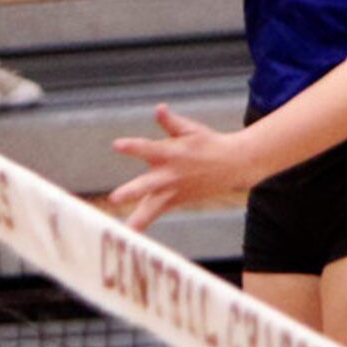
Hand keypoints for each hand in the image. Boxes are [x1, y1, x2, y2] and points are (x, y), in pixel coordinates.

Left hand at [110, 103, 256, 229]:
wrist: (233, 165)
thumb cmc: (207, 142)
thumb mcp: (190, 129)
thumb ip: (170, 121)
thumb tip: (158, 108)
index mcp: (171, 153)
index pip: (147, 148)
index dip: (132, 147)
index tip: (116, 145)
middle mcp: (169, 175)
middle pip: (146, 185)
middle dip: (131, 191)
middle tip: (114, 198)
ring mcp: (172, 191)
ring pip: (151, 208)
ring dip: (137, 220)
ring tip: (123, 232)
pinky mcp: (174, 202)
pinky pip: (154, 215)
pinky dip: (142, 224)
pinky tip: (127, 238)